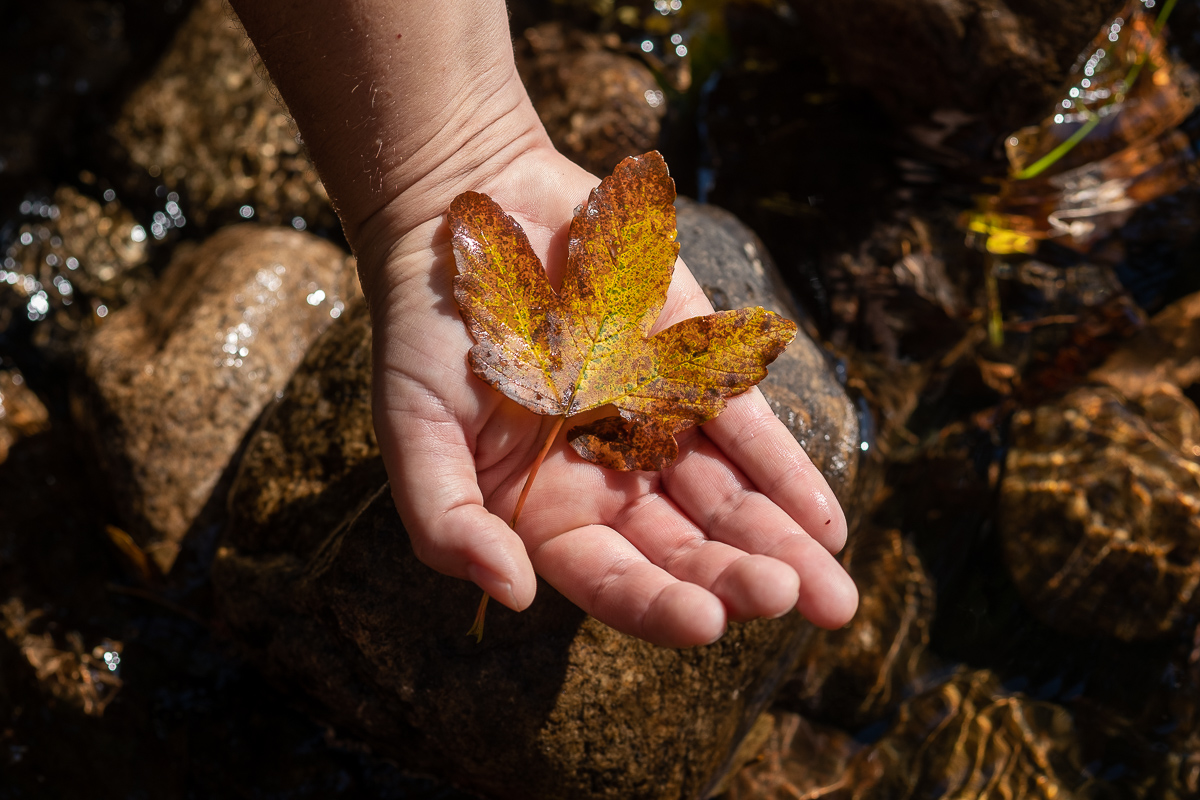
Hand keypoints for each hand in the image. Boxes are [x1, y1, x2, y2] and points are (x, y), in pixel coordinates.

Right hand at [363, 144, 857, 647]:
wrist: (469, 208)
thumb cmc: (426, 328)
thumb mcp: (414, 428)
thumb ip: (448, 519)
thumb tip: (514, 593)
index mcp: (545, 508)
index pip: (610, 576)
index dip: (656, 604)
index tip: (707, 622)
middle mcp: (610, 477)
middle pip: (684, 547)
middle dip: (736, 580)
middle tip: (787, 600)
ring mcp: (658, 421)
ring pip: (728, 498)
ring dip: (780, 544)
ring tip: (833, 595)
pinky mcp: (694, 364)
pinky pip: (747, 425)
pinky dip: (788, 470)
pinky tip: (827, 521)